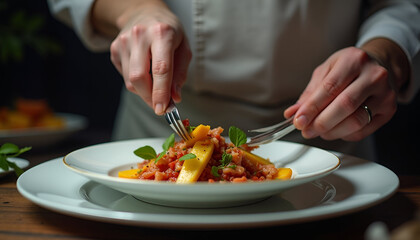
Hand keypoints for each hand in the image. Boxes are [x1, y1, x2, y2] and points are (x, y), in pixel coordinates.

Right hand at [105, 1, 191, 114]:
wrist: (145, 12)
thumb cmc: (168, 31)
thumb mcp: (183, 48)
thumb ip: (180, 74)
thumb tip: (174, 97)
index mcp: (162, 33)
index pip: (161, 69)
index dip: (161, 92)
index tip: (163, 109)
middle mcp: (139, 35)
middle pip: (139, 77)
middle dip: (149, 97)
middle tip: (160, 106)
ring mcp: (123, 41)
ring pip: (130, 80)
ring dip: (144, 91)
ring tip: (155, 85)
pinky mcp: (114, 49)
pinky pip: (124, 76)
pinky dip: (136, 82)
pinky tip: (144, 71)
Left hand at [284, 39, 408, 140]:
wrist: (379, 65)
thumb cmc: (349, 68)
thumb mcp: (326, 71)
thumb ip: (309, 93)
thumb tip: (292, 113)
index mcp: (353, 60)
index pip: (329, 88)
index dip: (311, 108)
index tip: (298, 120)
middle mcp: (373, 75)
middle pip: (344, 106)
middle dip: (321, 122)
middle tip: (306, 130)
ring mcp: (385, 94)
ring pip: (355, 121)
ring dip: (332, 131)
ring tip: (318, 131)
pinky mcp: (389, 110)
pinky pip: (363, 130)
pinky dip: (344, 134)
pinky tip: (335, 130)